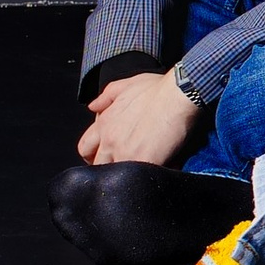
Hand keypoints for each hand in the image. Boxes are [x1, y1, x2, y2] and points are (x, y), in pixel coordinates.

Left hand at [78, 72, 201, 167]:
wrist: (178, 94)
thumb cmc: (158, 89)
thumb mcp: (127, 85)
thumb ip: (106, 96)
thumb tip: (93, 107)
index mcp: (105, 123)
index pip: (85, 147)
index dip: (92, 155)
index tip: (102, 157)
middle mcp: (110, 139)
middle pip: (98, 165)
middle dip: (108, 167)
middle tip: (123, 167)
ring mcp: (125, 152)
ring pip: (114, 175)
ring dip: (124, 176)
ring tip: (138, 174)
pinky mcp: (143, 161)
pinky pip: (136, 179)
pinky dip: (143, 179)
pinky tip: (154, 174)